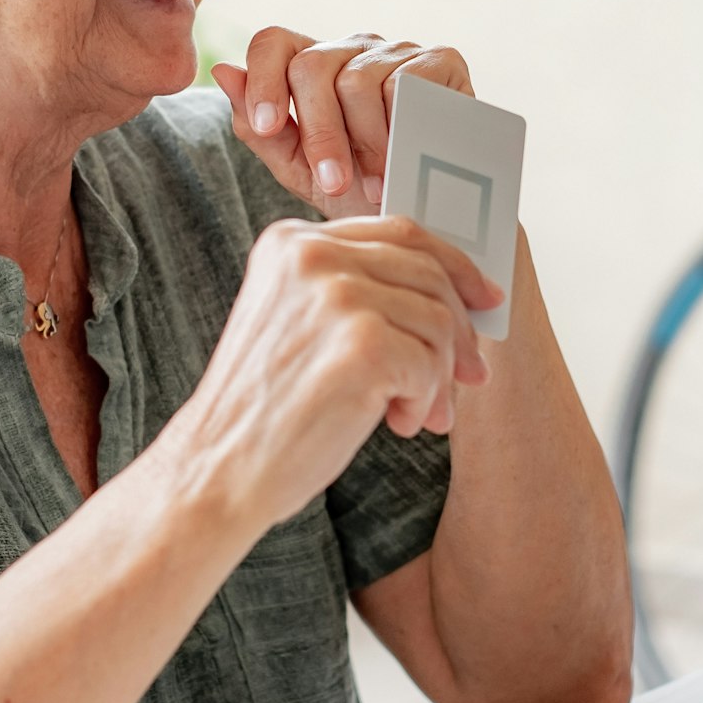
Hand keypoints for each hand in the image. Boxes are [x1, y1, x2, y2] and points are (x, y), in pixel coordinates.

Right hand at [171, 216, 502, 526]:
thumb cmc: (265, 410)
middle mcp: (311, 256)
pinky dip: (423, 399)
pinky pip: (430, 362)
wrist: (218, 470)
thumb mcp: (299, 323)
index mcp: (291, 242)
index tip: (485, 298)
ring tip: (410, 412)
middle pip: (428, 273)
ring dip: (437, 376)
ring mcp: (335, 296)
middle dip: (459, 331)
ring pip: (437, 320)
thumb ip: (356, 291)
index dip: (453, 264)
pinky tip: (393, 422)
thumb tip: (457, 295)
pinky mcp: (360, 343)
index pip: (399, 232)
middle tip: (469, 378)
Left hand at [212, 28, 474, 219]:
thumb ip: (261, 129)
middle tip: (332, 183)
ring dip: (364, 144)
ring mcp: (397, 50)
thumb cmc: (364, 193)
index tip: (268, 128)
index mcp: (314, 68)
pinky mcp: (442, 60)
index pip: (273, 42)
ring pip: (356, 80)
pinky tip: (404, 160)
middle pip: (311, 65)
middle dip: (318, 133)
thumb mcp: (302, 171)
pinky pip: (404, 83)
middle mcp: (352, 49)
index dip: (263, 80)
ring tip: (375, 185)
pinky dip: (398, 129)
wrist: (432, 217)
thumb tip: (222, 71)